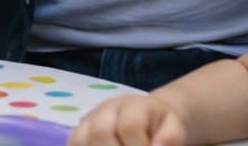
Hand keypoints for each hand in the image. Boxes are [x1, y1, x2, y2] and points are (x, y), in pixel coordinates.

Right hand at [67, 94, 184, 145]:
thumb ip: (171, 137)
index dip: (137, 144)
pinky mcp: (79, 132)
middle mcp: (106, 109)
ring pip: (80, 139)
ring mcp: (89, 120)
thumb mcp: (173, 127)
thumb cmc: (160, 126)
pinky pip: (73, 143)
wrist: (147, 116)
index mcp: (133, 106)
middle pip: (101, 132)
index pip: (129, 126)